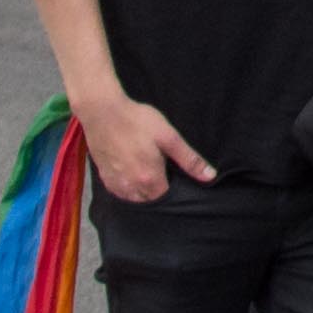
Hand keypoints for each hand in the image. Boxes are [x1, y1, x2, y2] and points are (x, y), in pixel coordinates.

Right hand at [82, 95, 213, 204]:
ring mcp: (116, 185)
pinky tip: (131, 170)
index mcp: (150, 180)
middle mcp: (132, 188)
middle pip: (151, 201)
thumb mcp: (168, 136)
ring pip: (135, 199)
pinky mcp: (105, 179)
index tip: (173, 173)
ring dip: (143, 191)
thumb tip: (210, 176)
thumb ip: (189, 159)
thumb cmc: (137, 121)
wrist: (102, 111)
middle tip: (159, 167)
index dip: (174, 188)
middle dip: (158, 190)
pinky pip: (121, 193)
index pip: (168, 198)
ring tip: (145, 169)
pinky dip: (128, 188)